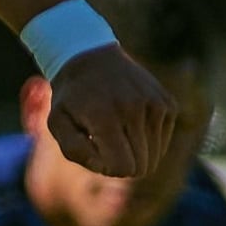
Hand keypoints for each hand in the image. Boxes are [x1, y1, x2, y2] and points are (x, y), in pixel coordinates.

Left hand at [38, 46, 177, 179]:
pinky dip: (147, 140)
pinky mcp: (167, 103)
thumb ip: (74, 150)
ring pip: (154, 157)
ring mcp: (155, 104)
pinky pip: (162, 143)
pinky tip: (130, 121)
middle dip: (122, 163)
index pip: (123, 168)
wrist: (91, 57)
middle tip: (104, 141)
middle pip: (142, 166)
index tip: (95, 150)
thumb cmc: (71, 97)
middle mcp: (135, 108)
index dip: (108, 168)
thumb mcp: (58, 123)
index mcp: (106, 115)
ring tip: (117, 129)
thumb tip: (105, 167)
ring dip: (135, 151)